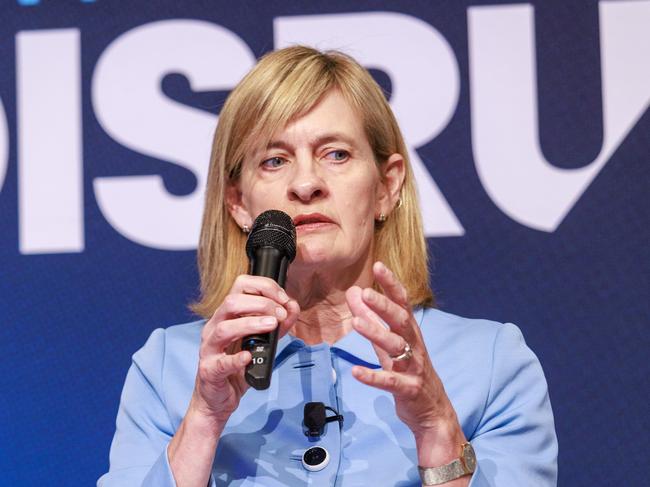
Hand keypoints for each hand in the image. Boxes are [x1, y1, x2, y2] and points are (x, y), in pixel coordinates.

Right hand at [190, 275, 299, 428]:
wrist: (218, 399)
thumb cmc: (237, 367)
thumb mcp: (262, 343)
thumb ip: (278, 325)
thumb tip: (292, 307)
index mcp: (226, 316)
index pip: (240, 287)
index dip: (264, 287)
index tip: (283, 298)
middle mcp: (214, 327)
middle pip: (231, 302)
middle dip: (261, 304)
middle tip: (280, 314)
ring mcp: (209, 349)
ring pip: (224, 328)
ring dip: (250, 323)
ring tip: (271, 325)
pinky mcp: (210, 371)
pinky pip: (221, 363)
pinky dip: (236, 358)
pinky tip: (249, 356)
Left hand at [346, 262, 465, 464]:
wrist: (432, 412)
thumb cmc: (409, 372)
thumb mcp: (389, 345)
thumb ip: (372, 321)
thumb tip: (354, 294)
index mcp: (410, 332)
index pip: (402, 303)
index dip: (391, 285)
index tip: (378, 266)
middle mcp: (414, 346)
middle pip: (401, 321)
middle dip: (384, 306)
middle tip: (365, 293)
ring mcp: (413, 368)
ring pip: (397, 348)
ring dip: (377, 334)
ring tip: (356, 324)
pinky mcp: (409, 390)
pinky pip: (390, 382)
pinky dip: (373, 376)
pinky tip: (356, 371)